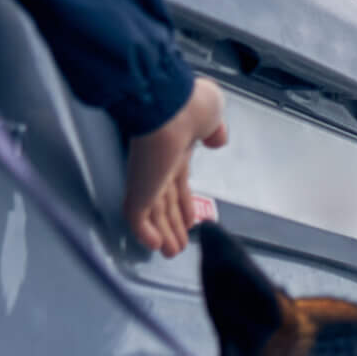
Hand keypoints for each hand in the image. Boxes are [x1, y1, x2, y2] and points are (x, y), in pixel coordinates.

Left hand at [124, 77, 228, 257]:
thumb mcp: (213, 113)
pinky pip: (138, 216)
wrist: (172, 103)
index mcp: (176, 150)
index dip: (184, 204)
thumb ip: (216, 129)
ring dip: (163, 235)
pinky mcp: (139, 187)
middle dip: (172, 225)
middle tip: (177, 244)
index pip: (178, 183)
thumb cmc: (188, 102)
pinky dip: (145, 233)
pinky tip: (154, 245)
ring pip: (152, 214)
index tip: (189, 219)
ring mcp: (148, 177)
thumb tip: (218, 139)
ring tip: (170, 252)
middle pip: (165, 203)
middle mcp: (160, 165)